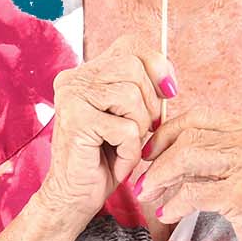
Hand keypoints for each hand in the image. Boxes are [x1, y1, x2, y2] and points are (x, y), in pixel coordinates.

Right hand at [38, 34, 177, 223]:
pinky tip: (117, 161)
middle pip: (133, 67)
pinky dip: (130, 151)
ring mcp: (72, 97)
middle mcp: (75, 78)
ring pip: (131, 96)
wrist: (75, 196)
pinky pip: (126, 129)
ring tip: (125, 146)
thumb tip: (169, 80)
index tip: (169, 92)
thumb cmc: (105, 157)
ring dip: (139, 129)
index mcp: (87, 72)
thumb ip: (142, 90)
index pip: (130, 44)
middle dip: (150, 103)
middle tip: (141, 130)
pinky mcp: (77, 121)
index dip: (156, 65)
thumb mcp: (129, 115)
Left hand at [134, 105, 241, 240]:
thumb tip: (167, 152)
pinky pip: (193, 192)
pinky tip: (168, 213)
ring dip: (160, 179)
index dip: (168, 131)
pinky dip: (174, 203)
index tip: (150, 150)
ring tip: (150, 195)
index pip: (200, 116)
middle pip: (189, 137)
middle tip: (144, 179)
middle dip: (158, 159)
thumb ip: (218, 154)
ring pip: (187, 159)